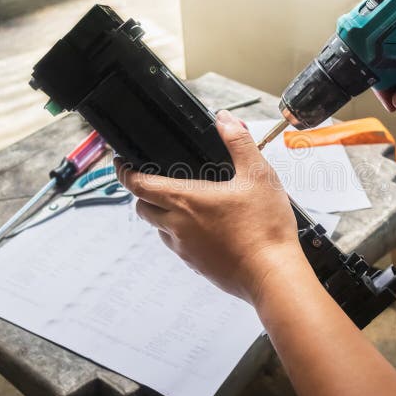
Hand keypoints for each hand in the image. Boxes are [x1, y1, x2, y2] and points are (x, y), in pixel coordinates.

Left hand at [115, 109, 301, 302]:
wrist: (273, 275)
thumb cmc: (265, 227)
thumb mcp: (258, 175)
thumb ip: (239, 143)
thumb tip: (225, 120)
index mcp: (185, 201)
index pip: (138, 185)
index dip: (124, 172)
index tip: (121, 163)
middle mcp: (177, 227)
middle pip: (143, 208)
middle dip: (143, 194)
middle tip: (155, 181)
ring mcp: (185, 250)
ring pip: (159, 229)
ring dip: (163, 215)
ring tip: (188, 205)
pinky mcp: (197, 266)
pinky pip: (179, 247)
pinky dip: (182, 235)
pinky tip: (208, 229)